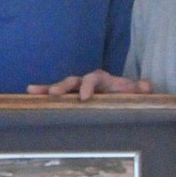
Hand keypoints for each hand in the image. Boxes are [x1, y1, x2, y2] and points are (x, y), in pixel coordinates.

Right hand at [28, 70, 149, 98]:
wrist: (123, 97)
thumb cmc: (128, 95)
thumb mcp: (136, 92)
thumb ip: (141, 89)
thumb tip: (146, 86)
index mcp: (103, 79)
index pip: (94, 78)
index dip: (88, 86)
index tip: (84, 97)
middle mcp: (88, 81)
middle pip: (74, 80)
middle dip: (63, 86)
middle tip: (54, 94)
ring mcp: (78, 89)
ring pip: (62, 87)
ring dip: (48, 89)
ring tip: (33, 91)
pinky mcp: (71, 98)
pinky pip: (57, 95)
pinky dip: (44, 93)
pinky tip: (30, 94)